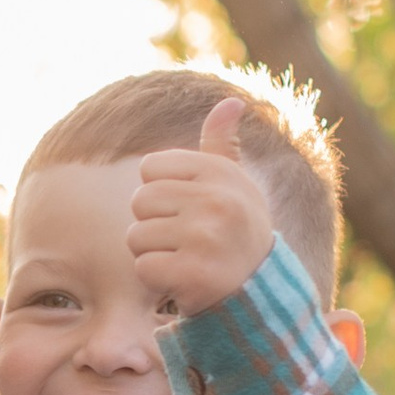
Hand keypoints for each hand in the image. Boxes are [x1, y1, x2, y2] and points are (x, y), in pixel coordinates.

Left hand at [128, 97, 275, 317]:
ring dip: (153, 253)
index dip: (161, 192)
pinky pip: (142, 268)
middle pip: (139, 201)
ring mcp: (206, 238)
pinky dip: (156, 279)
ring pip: (136, 236)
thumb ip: (223, 145)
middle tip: (185, 239)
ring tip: (186, 258)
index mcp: (221, 173)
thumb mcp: (235, 185)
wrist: (258, 292)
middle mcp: (218, 201)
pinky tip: (183, 280)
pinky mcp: (194, 274)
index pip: (149, 168)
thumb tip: (231, 101)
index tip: (189, 209)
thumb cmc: (236, 231)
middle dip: (153, 223)